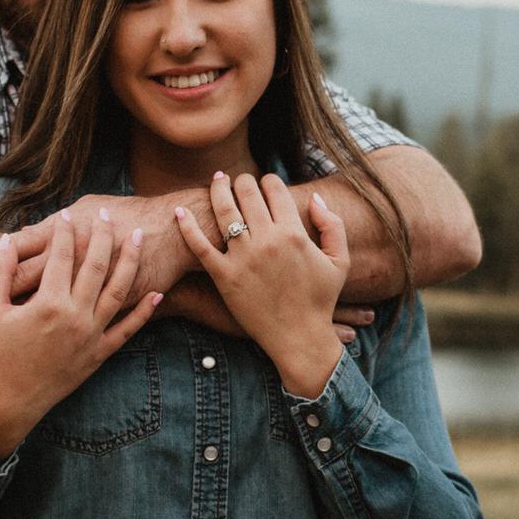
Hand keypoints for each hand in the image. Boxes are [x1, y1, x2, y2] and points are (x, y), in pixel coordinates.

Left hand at [0, 193, 199, 320]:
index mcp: (69, 245)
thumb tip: (23, 231)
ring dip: (12, 317)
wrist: (175, 230)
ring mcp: (90, 306)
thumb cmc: (130, 214)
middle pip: (23, 285)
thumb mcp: (89, 208)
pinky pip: (58, 332)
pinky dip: (53, 340)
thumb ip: (58, 222)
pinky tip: (30, 348)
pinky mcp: (107, 324)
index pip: (18, 253)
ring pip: (42, 312)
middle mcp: (76, 278)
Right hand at [0, 213, 161, 463]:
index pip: (61, 256)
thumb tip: (9, 240)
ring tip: (137, 238)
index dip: (65, 231)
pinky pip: (128, 329)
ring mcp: (92, 335)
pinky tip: (156, 294)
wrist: (9, 403)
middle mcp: (77, 316)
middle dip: (102, 236)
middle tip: (106, 214)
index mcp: (49, 304)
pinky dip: (144, 312)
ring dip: (130, 262)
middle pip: (96, 265)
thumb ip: (0, 272)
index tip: (69, 213)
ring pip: (118, 290)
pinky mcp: (100, 354)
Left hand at [174, 173, 347, 397]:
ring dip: (217, 189)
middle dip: (242, 180)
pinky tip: (179, 212)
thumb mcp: (339, 261)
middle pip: (246, 192)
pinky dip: (186, 226)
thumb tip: (313, 198)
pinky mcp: (224, 277)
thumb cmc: (321, 300)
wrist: (300, 338)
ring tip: (217, 181)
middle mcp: (267, 241)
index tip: (266, 184)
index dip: (269, 180)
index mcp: (294, 233)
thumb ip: (332, 225)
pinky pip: (199, 246)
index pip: (274, 188)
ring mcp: (243, 258)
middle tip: (239, 181)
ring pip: (223, 210)